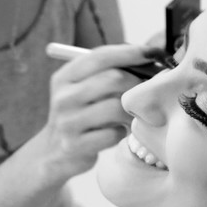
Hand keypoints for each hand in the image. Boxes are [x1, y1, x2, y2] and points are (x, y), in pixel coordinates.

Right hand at [39, 43, 152, 179]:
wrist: (54, 153)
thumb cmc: (81, 115)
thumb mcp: (82, 89)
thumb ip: (107, 72)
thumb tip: (149, 58)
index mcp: (64, 77)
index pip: (100, 56)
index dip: (130, 52)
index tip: (153, 53)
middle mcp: (63, 97)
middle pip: (112, 79)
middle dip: (137, 82)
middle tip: (148, 90)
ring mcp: (67, 122)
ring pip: (116, 107)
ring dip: (131, 111)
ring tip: (132, 114)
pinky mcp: (75, 146)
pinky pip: (113, 134)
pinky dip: (122, 132)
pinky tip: (118, 132)